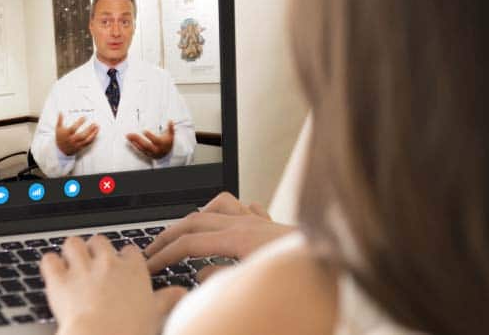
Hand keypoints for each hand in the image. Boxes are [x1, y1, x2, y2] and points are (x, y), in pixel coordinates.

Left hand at [41, 236, 186, 334]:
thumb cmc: (129, 331)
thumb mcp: (155, 315)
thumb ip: (168, 299)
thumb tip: (181, 293)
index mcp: (133, 269)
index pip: (129, 250)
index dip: (123, 258)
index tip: (121, 266)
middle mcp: (108, 263)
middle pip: (99, 241)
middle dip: (95, 251)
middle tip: (93, 265)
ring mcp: (82, 269)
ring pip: (73, 244)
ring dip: (71, 252)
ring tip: (71, 263)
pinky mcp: (59, 279)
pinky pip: (50, 260)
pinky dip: (50, 264)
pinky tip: (53, 272)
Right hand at [55, 113, 98, 155]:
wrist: (61, 151)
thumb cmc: (60, 138)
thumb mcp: (58, 129)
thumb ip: (60, 120)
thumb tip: (60, 112)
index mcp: (67, 135)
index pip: (73, 128)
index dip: (79, 122)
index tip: (84, 117)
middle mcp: (72, 140)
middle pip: (81, 135)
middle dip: (89, 129)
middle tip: (94, 123)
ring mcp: (76, 144)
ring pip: (86, 140)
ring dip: (93, 133)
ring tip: (97, 127)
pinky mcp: (80, 147)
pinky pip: (87, 143)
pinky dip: (92, 138)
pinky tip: (95, 133)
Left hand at [126, 120, 174, 158]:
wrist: (167, 154)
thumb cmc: (168, 143)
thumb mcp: (171, 135)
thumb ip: (170, 128)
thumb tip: (170, 121)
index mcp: (161, 144)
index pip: (155, 140)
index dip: (150, 136)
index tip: (144, 131)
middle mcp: (156, 149)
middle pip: (146, 145)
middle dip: (138, 139)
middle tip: (131, 134)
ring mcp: (151, 152)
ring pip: (141, 148)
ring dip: (134, 142)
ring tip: (129, 136)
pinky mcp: (147, 154)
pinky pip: (140, 150)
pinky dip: (135, 145)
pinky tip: (130, 141)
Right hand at [144, 192, 294, 280]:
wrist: (338, 262)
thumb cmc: (301, 277)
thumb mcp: (253, 283)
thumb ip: (220, 278)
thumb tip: (199, 273)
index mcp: (239, 237)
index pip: (189, 243)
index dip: (165, 255)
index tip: (149, 266)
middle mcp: (247, 222)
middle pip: (195, 220)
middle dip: (169, 235)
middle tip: (152, 250)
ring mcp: (260, 220)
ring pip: (218, 205)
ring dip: (198, 216)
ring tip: (186, 232)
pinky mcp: (273, 225)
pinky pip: (246, 208)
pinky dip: (231, 213)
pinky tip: (228, 222)